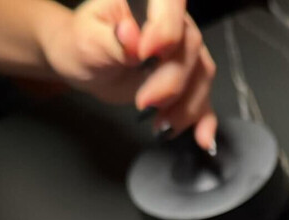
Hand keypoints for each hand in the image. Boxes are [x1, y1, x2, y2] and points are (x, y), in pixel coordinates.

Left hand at [40, 0, 216, 147]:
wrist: (86, 64)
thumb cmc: (83, 44)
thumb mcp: (88, 39)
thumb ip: (111, 39)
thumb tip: (129, 34)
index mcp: (149, 0)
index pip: (171, 5)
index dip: (166, 30)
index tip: (145, 54)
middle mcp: (173, 22)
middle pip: (189, 49)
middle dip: (171, 83)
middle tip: (143, 102)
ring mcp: (182, 53)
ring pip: (201, 76)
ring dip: (185, 107)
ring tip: (159, 125)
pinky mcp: (186, 81)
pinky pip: (205, 99)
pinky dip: (204, 120)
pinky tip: (202, 138)